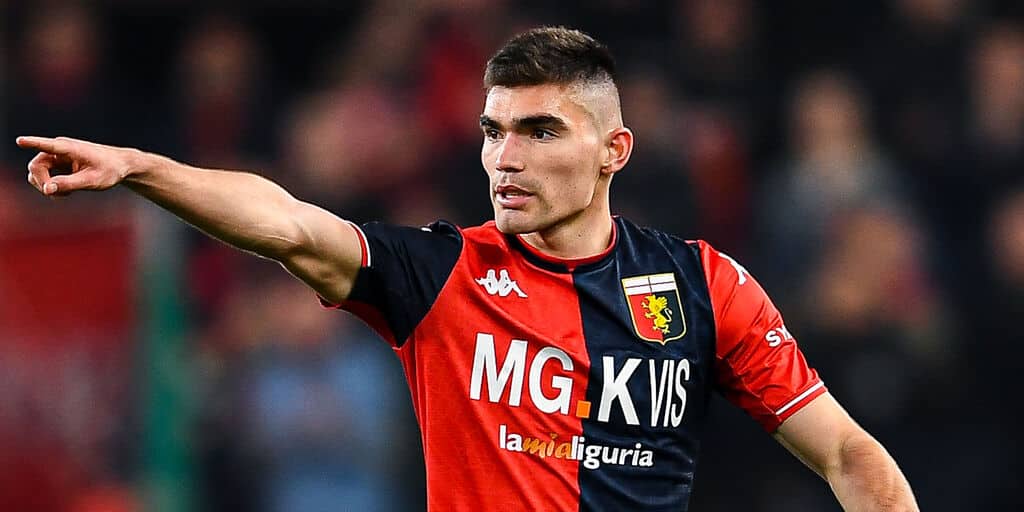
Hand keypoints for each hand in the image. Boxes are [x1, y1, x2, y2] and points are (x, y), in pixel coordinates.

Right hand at [17, 136, 137, 196]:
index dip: (32, 143)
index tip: (20, 141)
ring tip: (64, 195)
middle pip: (36, 166)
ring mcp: (58, 156)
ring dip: (46, 186)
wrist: (121, 166)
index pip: (47, 145)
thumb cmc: (110, 170)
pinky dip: (51, 187)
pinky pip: (45, 176)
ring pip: (37, 172)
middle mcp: (59, 149)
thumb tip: (47, 189)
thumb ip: (69, 184)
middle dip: (42, 182)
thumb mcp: (92, 180)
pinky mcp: (59, 164)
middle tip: (56, 195)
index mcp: (69, 148)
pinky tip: (65, 193)